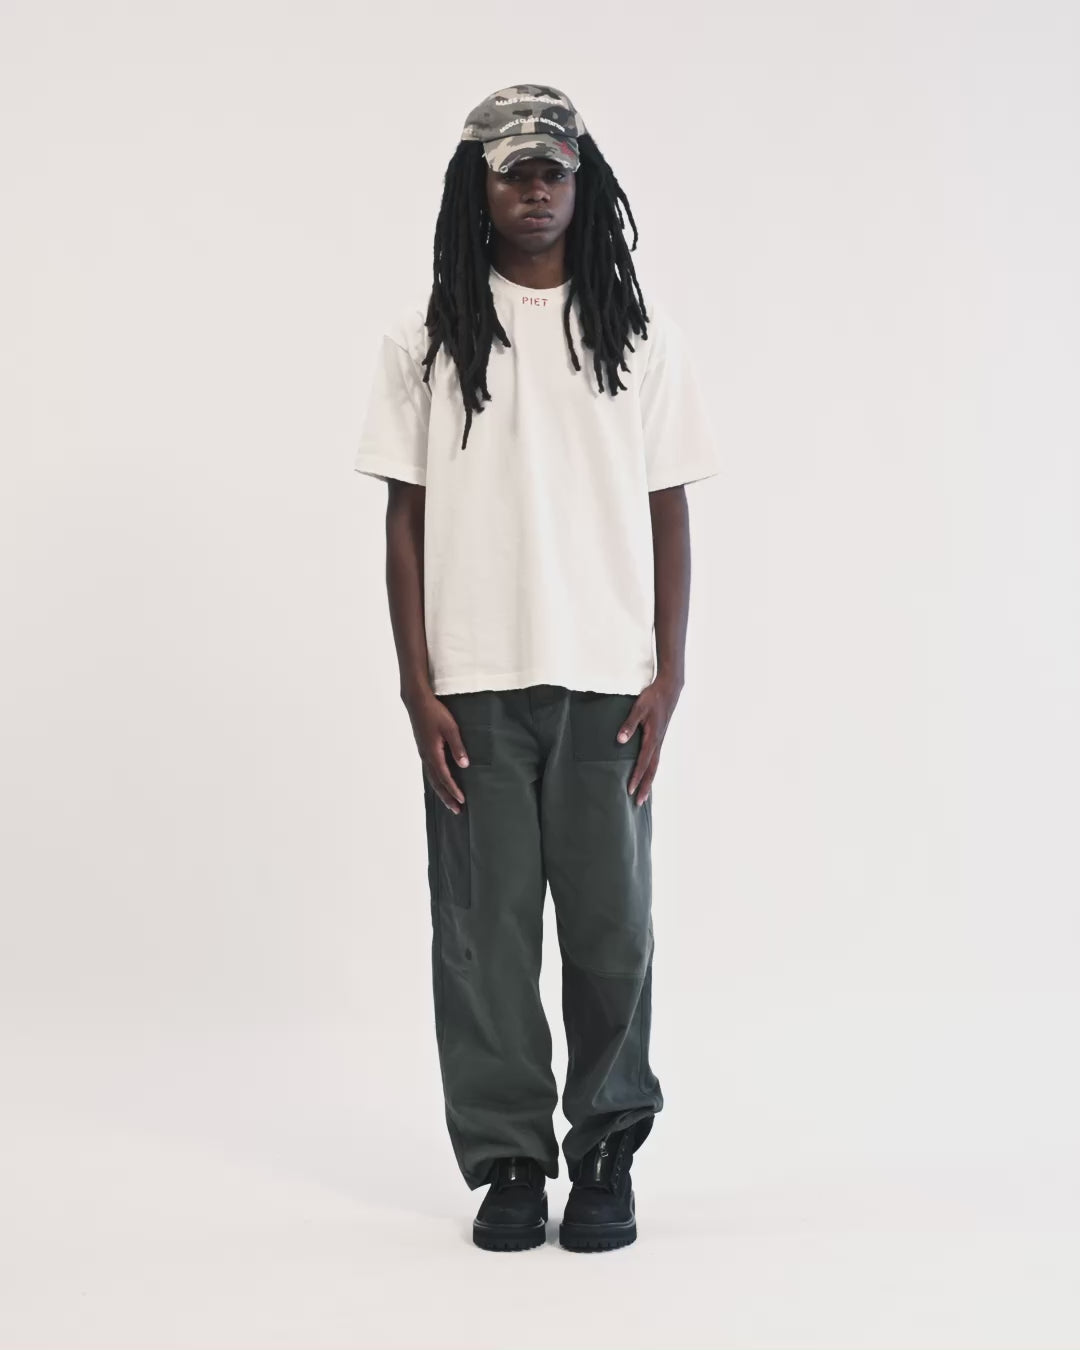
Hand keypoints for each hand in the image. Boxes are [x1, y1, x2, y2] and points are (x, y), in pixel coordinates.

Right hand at [405, 690, 469, 813]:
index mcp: (433, 753)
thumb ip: (458, 747)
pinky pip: (430, 771)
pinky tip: (440, 784)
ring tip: (449, 803)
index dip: (454, 790)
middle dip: (447, 797)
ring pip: (432, 778)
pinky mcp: (423, 750)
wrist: (417, 702)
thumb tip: (465, 765)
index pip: (445, 777)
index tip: (462, 801)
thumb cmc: (434, 713)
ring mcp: (423, 754)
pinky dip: (436, 782)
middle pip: (437, 783)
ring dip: (441, 792)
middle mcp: (426, 757)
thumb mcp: (450, 728)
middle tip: (456, 810)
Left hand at [618, 674, 682, 804]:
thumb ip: (629, 724)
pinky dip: (651, 769)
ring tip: (643, 794)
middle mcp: (658, 742)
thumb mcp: (639, 708)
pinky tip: (647, 773)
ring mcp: (660, 740)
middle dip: (645, 786)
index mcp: (652, 737)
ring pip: (655, 765)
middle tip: (639, 802)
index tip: (630, 790)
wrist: (670, 688)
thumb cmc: (653, 697)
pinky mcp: (659, 737)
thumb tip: (620, 740)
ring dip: (649, 780)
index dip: (636, 777)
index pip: (643, 762)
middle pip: (652, 769)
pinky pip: (655, 758)